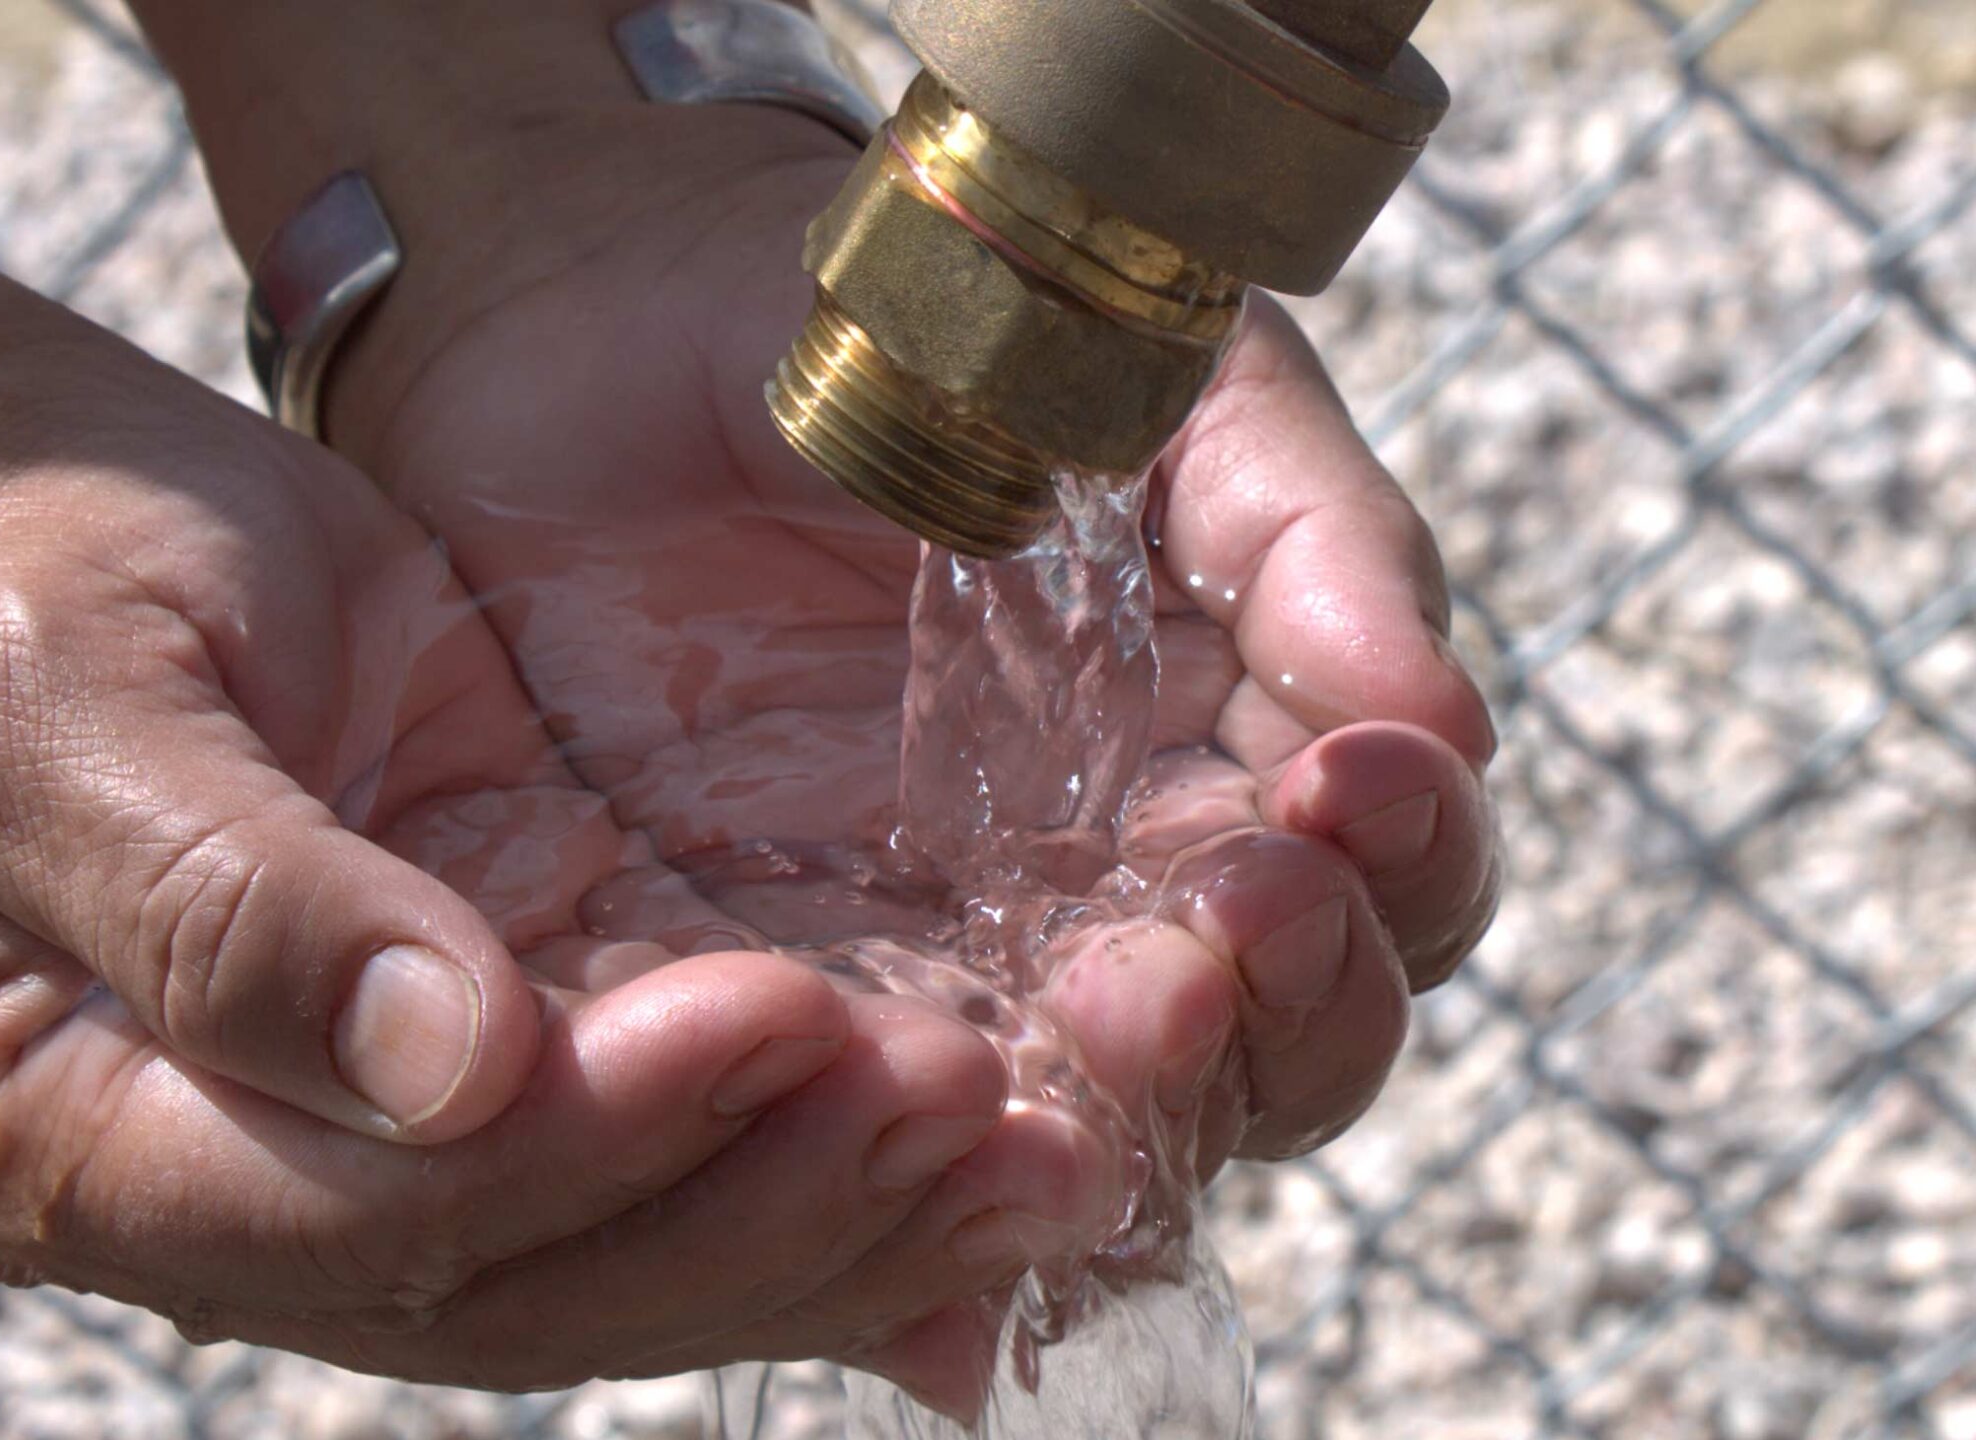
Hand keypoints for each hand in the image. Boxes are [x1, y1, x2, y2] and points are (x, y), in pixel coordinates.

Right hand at [0, 262, 1069, 1391]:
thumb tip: (441, 1068)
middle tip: (966, 1100)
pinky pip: (660, 1158)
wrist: (7, 515)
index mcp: (78, 1135)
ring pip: (620, 1253)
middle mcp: (234, 1188)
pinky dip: (813, 1169)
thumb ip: (223, 900)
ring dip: (827, 1212)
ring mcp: (367, 1141)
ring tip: (1031, 1138)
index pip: (356, 1216)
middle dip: (756, 1202)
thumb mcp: (60, 699)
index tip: (768, 1013)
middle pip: (523, 1279)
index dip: (575, 1141)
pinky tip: (980, 1160)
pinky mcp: (486, 1047)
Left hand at [274, 99, 1501, 1394]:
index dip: (1401, 868)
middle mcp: (1119, 887)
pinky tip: (953, 1196)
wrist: (602, 320)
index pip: (1395, 885)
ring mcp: (957, 963)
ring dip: (1144, 1102)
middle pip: (1288, 1050)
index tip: (1346, 787)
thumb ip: (1294, 526)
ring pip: (1117, 1130)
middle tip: (1209, 929)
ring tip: (1101, 1001)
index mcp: (1231, 743)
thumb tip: (1430, 714)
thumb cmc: (903, 333)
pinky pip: (897, 1156)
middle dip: (1287, 1010)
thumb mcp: (1134, 378)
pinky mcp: (787, 1006)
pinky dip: (946, 1207)